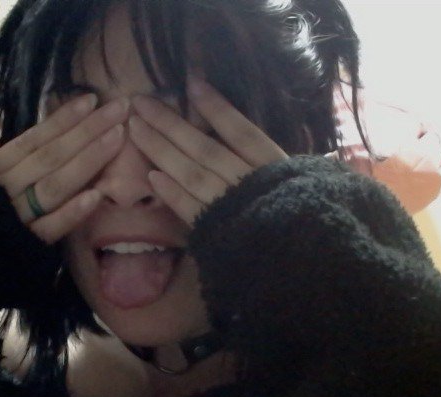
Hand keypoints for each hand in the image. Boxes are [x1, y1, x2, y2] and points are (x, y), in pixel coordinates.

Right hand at [0, 96, 130, 242]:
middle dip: (87, 131)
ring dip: (87, 161)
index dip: (63, 118)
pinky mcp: (26, 245)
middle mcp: (8, 187)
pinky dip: (72, 213)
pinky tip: (97, 195)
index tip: (91, 100)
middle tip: (120, 110)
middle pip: (53, 155)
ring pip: (55, 185)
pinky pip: (51, 228)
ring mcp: (17, 216)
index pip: (34, 138)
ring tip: (117, 139)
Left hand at [127, 76, 287, 226]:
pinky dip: (173, 193)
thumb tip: (238, 141)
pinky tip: (152, 176)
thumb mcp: (299, 185)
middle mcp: (252, 183)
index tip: (192, 84)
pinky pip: (192, 209)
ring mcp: (234, 208)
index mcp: (275, 168)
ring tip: (136, 130)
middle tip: (140, 103)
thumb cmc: (301, 221)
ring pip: (193, 173)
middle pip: (206, 148)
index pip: (242, 131)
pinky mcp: (220, 234)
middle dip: (170, 124)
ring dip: (161, 150)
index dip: (217, 108)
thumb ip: (269, 164)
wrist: (304, 268)